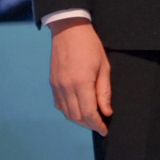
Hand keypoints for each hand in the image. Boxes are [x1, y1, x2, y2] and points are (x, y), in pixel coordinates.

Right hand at [49, 18, 112, 135]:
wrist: (68, 29)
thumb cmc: (90, 45)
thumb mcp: (104, 66)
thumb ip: (104, 91)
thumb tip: (106, 111)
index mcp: (81, 83)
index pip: (88, 113)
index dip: (97, 124)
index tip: (105, 129)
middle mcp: (66, 88)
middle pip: (76, 116)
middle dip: (89, 124)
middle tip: (100, 124)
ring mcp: (57, 86)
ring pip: (67, 113)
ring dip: (79, 119)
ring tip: (91, 118)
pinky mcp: (52, 84)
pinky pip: (59, 105)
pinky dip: (69, 111)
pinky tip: (78, 109)